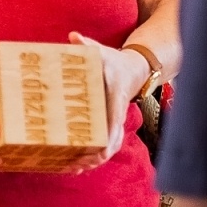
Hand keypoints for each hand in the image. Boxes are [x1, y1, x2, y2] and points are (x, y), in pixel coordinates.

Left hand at [69, 32, 151, 162]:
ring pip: (107, 148)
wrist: (132, 70)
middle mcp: (116, 116)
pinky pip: (102, 145)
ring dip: (93, 161)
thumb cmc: (114, 62)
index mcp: (115, 101)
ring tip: (74, 170)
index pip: (114, 123)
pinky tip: (76, 165)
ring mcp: (113, 123)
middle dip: (97, 157)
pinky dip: (92, 156)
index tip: (100, 151)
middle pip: (112, 143)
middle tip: (79, 166)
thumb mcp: (102, 52)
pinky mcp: (107, 126)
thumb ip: (88, 45)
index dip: (108, 139)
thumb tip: (73, 36)